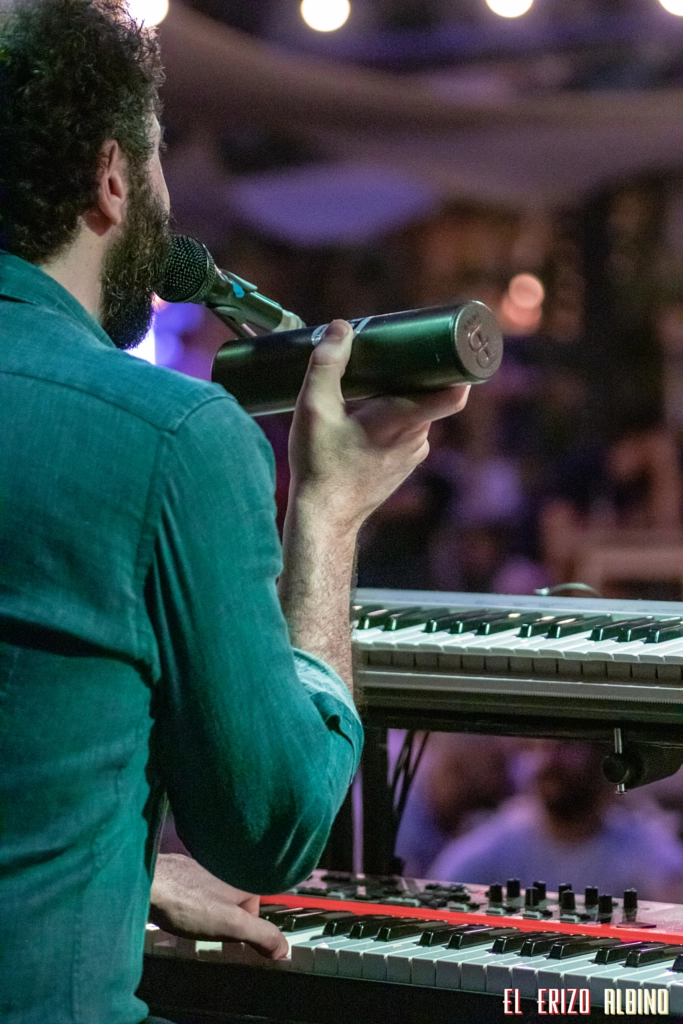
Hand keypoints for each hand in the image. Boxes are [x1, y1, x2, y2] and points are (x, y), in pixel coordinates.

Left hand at [150, 853, 287, 958]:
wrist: (146, 882)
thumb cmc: (189, 903)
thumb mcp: (232, 925)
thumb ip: (262, 935)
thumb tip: (284, 949)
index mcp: (244, 878)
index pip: (256, 908)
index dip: (247, 926)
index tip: (233, 937)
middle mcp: (228, 867)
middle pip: (236, 902)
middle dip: (226, 918)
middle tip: (208, 930)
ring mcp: (204, 865)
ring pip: (216, 894)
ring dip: (208, 908)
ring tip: (191, 919)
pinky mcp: (184, 868)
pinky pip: (197, 887)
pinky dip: (192, 899)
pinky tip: (180, 908)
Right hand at [288, 319, 469, 530]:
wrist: (322, 519)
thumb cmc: (319, 466)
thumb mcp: (313, 408)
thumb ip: (326, 364)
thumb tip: (341, 328)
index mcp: (403, 420)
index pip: (454, 391)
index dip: (457, 365)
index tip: (445, 344)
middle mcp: (417, 439)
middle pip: (431, 395)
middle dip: (413, 372)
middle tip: (388, 352)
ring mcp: (412, 456)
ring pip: (417, 414)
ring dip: (400, 396)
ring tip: (371, 384)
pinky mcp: (402, 467)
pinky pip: (408, 432)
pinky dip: (394, 418)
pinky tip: (367, 415)